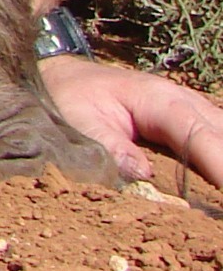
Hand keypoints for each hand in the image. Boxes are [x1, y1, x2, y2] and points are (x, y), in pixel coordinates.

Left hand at [43, 54, 222, 190]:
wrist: (64, 76)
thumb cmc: (70, 96)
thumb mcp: (79, 120)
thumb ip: (110, 146)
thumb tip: (144, 174)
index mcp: (158, 99)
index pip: (198, 134)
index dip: (220, 163)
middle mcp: (183, 101)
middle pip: (221, 135)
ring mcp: (191, 109)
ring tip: (222, 194)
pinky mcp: (190, 121)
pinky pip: (217, 137)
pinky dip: (220, 155)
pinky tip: (219, 178)